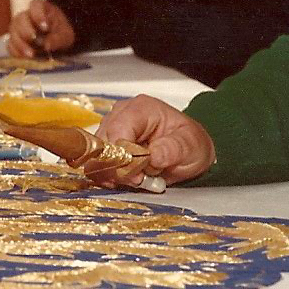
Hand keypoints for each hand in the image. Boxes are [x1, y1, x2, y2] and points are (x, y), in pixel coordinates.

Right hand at [7, 0, 75, 57]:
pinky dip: (17, 52)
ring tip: (31, 54)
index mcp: (40, 7)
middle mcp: (26, 15)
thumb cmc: (60, 32)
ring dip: (20, 44)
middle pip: (20, 19)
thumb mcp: (64, 34)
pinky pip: (11, 45)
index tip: (45, 28)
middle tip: (34, 40)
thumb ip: (57, 38)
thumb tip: (47, 46)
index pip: (35, 5)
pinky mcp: (14, 41)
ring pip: (13, 32)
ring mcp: (18, 28)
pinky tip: (25, 58)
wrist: (56, 40)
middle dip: (26, 30)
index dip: (38, 15)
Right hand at [93, 95, 215, 186]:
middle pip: (104, 143)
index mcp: (141, 108)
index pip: (119, 129)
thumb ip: (172, 149)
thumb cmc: (189, 143)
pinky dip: (109, 176)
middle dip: (119, 167)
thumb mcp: (190, 146)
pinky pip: (97, 164)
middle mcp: (121, 114)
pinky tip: (127, 180)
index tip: (138, 176)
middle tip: (139, 181)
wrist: (188, 150)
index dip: (124, 156)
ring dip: (114, 173)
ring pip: (98, 155)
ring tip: (138, 179)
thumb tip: (153, 156)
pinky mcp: (108, 146)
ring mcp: (112, 129)